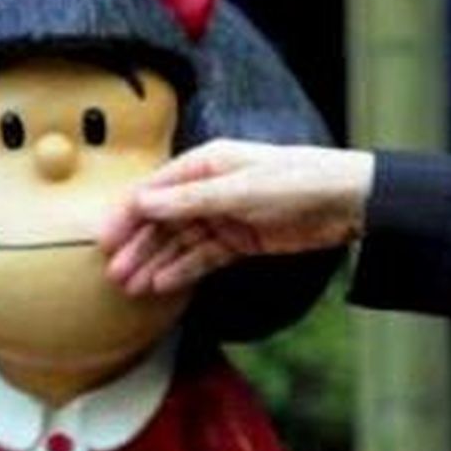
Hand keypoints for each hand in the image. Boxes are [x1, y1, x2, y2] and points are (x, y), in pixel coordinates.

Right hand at [100, 140, 374, 295]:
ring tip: (132, 287)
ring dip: (156, 262)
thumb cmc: (298, 180)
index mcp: (207, 163)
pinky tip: (162, 285)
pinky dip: (183, 270)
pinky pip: (204, 257)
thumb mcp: (240, 190)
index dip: (127, 214)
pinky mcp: (243, 239)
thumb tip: (143, 203)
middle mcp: (211, 188)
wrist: (347, 201)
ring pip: (181, 241)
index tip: (103, 239)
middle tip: (113, 272)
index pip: (156, 190)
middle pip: (164, 219)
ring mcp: (226, 215)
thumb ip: (191, 200)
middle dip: (138, 245)